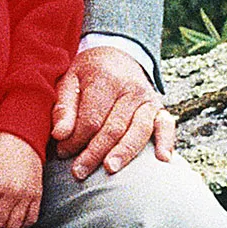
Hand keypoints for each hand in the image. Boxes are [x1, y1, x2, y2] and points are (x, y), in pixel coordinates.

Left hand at [51, 45, 175, 179]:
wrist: (117, 55)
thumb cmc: (88, 74)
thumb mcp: (68, 81)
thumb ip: (63, 107)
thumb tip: (59, 135)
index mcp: (105, 79)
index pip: (91, 119)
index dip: (76, 139)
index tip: (62, 152)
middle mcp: (131, 89)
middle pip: (114, 128)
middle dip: (95, 153)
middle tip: (79, 172)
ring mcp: (148, 99)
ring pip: (138, 130)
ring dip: (124, 152)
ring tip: (109, 169)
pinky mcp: (159, 108)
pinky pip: (166, 125)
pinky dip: (166, 142)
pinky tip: (162, 159)